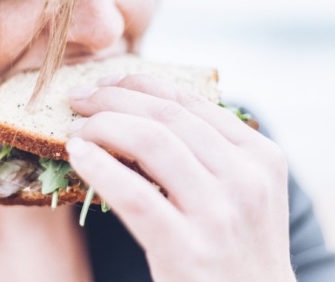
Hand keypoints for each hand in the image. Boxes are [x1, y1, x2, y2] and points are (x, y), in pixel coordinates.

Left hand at [66, 74, 295, 281]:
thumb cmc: (237, 249)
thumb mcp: (241, 192)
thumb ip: (207, 151)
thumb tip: (142, 112)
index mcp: (260, 155)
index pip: (190, 101)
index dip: (140, 84)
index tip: (106, 84)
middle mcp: (246, 177)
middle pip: (166, 115)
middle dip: (113, 98)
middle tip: (79, 99)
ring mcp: (220, 213)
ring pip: (151, 142)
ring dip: (103, 126)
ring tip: (75, 129)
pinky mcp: (189, 250)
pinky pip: (134, 194)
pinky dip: (99, 168)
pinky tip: (77, 156)